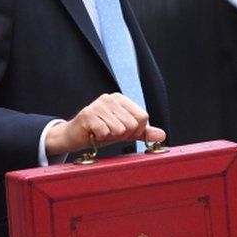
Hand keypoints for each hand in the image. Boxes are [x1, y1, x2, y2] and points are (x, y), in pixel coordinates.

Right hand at [45, 93, 165, 154]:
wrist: (73, 137)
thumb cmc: (100, 132)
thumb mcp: (124, 132)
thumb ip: (142, 133)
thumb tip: (162, 135)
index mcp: (121, 99)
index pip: (142, 117)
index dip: (135, 130)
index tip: (122, 131)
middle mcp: (110, 98)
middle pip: (131, 124)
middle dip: (121, 135)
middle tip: (108, 133)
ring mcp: (98, 105)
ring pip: (119, 130)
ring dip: (109, 137)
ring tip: (100, 133)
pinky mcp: (87, 114)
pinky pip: (105, 132)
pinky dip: (99, 138)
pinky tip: (93, 134)